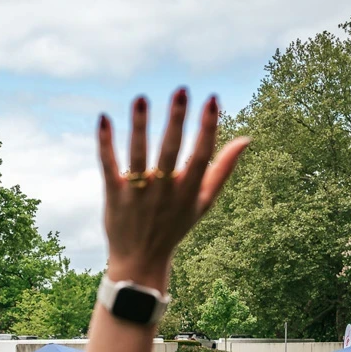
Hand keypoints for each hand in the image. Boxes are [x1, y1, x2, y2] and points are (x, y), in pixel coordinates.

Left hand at [96, 91, 248, 289]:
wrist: (140, 261)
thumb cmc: (175, 226)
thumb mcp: (203, 202)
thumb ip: (223, 170)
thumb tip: (246, 138)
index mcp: (189, 192)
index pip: (201, 156)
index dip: (208, 128)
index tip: (212, 100)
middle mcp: (164, 192)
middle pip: (170, 152)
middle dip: (176, 121)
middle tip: (181, 90)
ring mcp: (137, 194)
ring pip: (138, 155)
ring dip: (140, 126)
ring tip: (140, 98)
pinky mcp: (114, 196)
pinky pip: (109, 166)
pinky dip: (105, 143)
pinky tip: (104, 118)